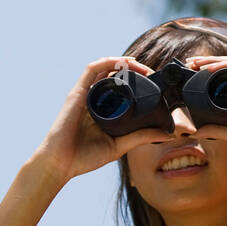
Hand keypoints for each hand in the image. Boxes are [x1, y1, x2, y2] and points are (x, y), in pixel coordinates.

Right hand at [33, 57, 171, 183]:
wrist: (60, 164)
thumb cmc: (84, 157)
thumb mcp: (119, 145)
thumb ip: (140, 137)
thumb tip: (166, 133)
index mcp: (103, 109)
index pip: (121, 87)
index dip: (137, 80)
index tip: (154, 82)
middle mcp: (94, 98)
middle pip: (114, 74)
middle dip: (133, 69)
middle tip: (151, 72)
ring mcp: (85, 94)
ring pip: (104, 68)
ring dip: (123, 62)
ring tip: (140, 65)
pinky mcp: (77, 93)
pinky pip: (91, 70)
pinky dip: (106, 61)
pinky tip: (120, 62)